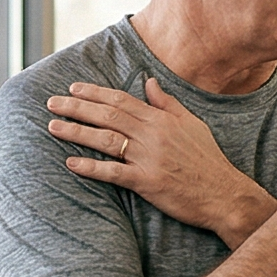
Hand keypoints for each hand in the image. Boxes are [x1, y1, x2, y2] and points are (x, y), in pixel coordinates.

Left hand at [48, 79, 274, 242]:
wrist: (224, 194)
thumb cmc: (208, 160)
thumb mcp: (192, 124)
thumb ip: (168, 103)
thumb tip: (149, 82)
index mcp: (161, 119)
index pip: (121, 100)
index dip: (94, 93)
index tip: (73, 89)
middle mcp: (153, 134)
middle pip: (108, 115)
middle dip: (77, 107)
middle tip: (52, 103)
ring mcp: (149, 158)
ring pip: (106, 139)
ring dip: (77, 132)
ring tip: (53, 127)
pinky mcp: (147, 182)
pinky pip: (113, 173)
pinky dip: (91, 168)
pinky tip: (71, 164)